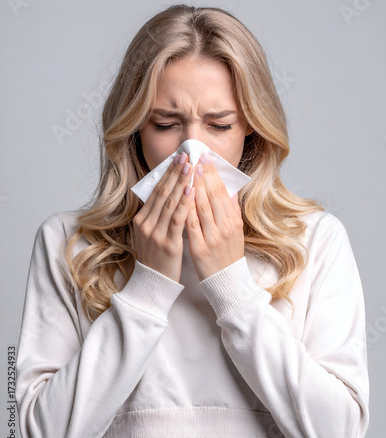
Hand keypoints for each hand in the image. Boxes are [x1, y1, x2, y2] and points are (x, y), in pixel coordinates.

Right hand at [132, 152, 194, 282]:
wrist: (154, 283)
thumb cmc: (157, 257)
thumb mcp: (151, 233)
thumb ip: (157, 215)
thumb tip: (169, 194)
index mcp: (142, 219)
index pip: (156, 190)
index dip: (168, 173)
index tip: (178, 158)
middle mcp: (146, 223)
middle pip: (162, 192)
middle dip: (175, 172)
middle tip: (186, 155)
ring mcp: (155, 233)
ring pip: (170, 202)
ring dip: (181, 182)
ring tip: (191, 166)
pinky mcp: (167, 243)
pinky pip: (177, 219)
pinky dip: (184, 203)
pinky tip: (192, 190)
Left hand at [185, 153, 244, 280]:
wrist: (226, 281)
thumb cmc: (229, 253)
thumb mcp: (237, 231)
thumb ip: (233, 210)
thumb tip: (230, 189)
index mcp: (233, 221)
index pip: (222, 191)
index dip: (213, 173)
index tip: (205, 158)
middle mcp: (224, 227)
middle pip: (211, 195)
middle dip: (202, 174)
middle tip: (194, 157)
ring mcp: (212, 237)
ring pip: (201, 206)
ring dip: (192, 186)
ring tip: (186, 170)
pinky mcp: (199, 248)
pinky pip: (190, 224)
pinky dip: (185, 208)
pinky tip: (179, 196)